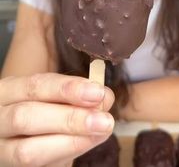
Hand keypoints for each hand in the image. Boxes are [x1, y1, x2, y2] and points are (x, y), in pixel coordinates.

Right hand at [0, 73, 114, 165]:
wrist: (24, 143)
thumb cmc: (41, 116)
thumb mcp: (54, 101)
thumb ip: (77, 98)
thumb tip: (104, 97)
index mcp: (9, 91)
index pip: (35, 86)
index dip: (67, 88)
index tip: (98, 92)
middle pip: (26, 116)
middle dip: (69, 118)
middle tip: (104, 120)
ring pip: (26, 150)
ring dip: (69, 142)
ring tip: (99, 134)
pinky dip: (62, 156)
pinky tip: (84, 146)